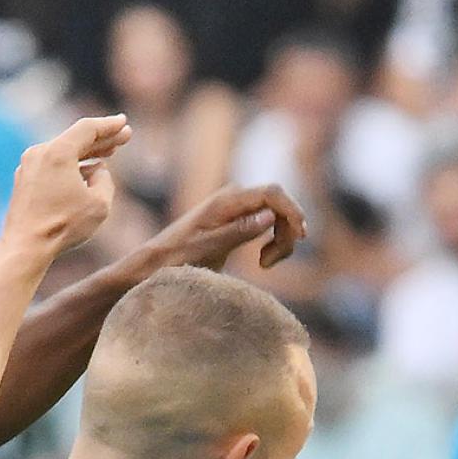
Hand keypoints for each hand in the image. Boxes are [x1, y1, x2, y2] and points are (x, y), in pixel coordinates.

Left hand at [3, 116, 128, 257]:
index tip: (123, 123)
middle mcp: (39, 152)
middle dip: (102, 139)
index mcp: (58, 152)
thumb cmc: (63, 227)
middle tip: (124, 137)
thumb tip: (98, 171)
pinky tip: (85, 173)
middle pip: (75, 139)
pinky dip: (71, 166)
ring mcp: (28, 166)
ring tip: (108, 155)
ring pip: (63, 153)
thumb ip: (106, 180)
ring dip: (87, 154)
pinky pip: (52, 166)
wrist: (25, 248)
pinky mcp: (24, 181)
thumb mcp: (100, 204)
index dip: (109, 125)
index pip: (88, 129)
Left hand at [146, 183, 306, 273]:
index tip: (301, 236)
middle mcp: (234, 197)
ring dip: (281, 239)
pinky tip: (263, 260)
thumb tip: (269, 216)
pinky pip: (268, 224)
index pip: (272, 193)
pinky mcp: (238, 220)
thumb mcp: (207, 250)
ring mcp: (237, 207)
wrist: (155, 263)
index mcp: (227, 201)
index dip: (292, 211)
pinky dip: (273, 242)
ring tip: (265, 264)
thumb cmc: (175, 259)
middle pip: (279, 204)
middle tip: (272, 262)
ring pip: (276, 215)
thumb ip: (238, 232)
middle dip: (287, 231)